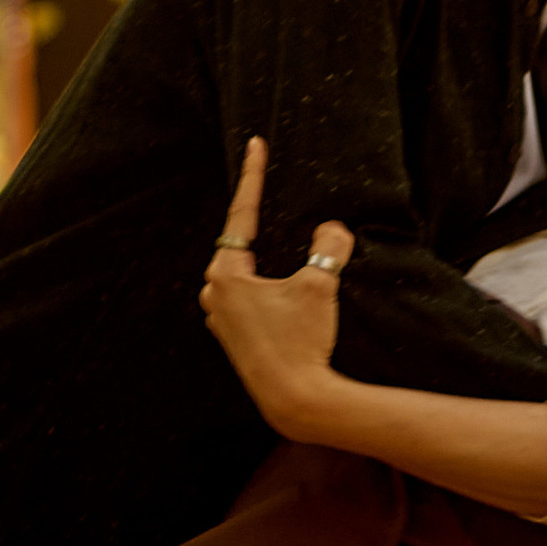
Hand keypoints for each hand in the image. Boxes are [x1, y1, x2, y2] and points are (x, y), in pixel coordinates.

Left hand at [201, 137, 356, 429]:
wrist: (295, 399)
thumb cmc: (302, 342)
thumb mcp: (319, 287)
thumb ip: (327, 248)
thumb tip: (332, 229)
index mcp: (226, 273)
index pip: (242, 213)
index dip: (253, 176)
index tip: (255, 146)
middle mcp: (214, 293)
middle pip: (241, 245)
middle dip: (261, 224)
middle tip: (274, 193)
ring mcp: (220, 318)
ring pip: (244, 274)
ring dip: (264, 262)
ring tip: (286, 252)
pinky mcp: (233, 337)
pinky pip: (247, 298)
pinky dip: (265, 288)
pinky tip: (284, 293)